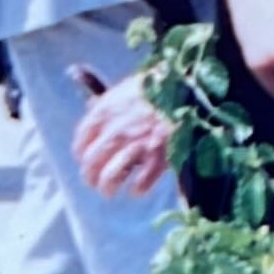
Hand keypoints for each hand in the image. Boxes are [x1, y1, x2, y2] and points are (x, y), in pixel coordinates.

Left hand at [73, 74, 172, 197]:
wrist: (192, 86)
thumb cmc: (162, 83)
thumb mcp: (130, 86)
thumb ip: (112, 103)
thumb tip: (94, 110)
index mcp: (106, 110)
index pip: (82, 140)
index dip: (82, 153)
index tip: (86, 158)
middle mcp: (116, 130)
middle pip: (91, 162)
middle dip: (90, 176)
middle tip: (95, 181)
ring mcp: (137, 144)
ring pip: (109, 177)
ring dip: (108, 187)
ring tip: (110, 191)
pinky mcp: (159, 157)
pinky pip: (140, 183)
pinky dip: (138, 189)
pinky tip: (138, 188)